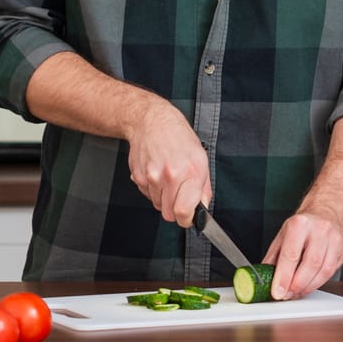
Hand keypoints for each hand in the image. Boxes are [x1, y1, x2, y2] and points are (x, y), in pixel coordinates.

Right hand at [125, 97, 213, 226]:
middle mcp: (170, 176)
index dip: (186, 219)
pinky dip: (152, 190)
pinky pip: (147, 195)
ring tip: (168, 179)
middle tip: (179, 195)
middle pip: (168, 214)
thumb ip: (204, 189)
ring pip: (157, 205)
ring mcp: (152, 176)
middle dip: (175, 209)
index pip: (183, 212)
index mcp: (191, 173)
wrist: (153, 122)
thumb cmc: (179, 138)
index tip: (188, 217)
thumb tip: (203, 209)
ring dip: (163, 198)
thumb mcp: (201, 159)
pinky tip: (157, 174)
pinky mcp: (138, 176)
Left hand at [264, 211, 342, 298]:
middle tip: (286, 294)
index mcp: (299, 224)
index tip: (278, 292)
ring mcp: (334, 239)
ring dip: (308, 287)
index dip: (284, 277)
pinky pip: (331, 272)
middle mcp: (319, 230)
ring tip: (296, 292)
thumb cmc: (302, 226)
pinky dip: (318, 283)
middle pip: (310, 264)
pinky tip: (308, 286)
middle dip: (296, 285)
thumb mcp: (282, 236)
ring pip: (323, 271)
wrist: (326, 214)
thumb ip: (273, 258)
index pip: (291, 255)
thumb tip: (264, 279)